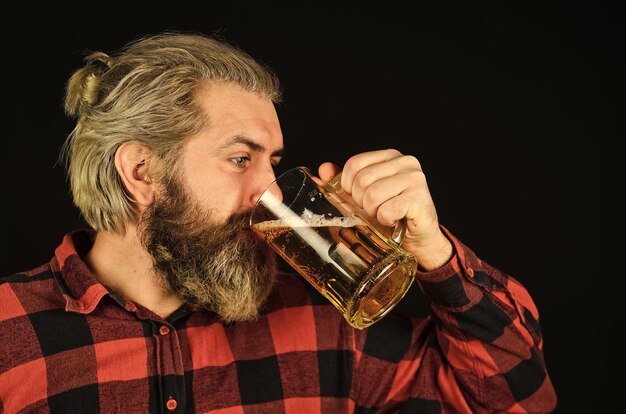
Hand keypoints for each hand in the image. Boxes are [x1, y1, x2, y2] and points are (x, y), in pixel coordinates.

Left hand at [318, 149, 452, 270]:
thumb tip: (322, 170)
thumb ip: (343, 183)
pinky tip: (394, 220)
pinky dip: (385, 220)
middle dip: (361, 202)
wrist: (418, 239)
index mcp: (389, 157)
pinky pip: (386, 210)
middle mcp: (405, 162)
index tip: (359, 199)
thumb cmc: (391, 215)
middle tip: (374, 210)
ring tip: (384, 215)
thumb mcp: (363, 197)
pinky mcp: (419, 197)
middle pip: (361, 180)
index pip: (354, 164)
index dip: (348, 186)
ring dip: (373, 213)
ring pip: (372, 195)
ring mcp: (414, 178)